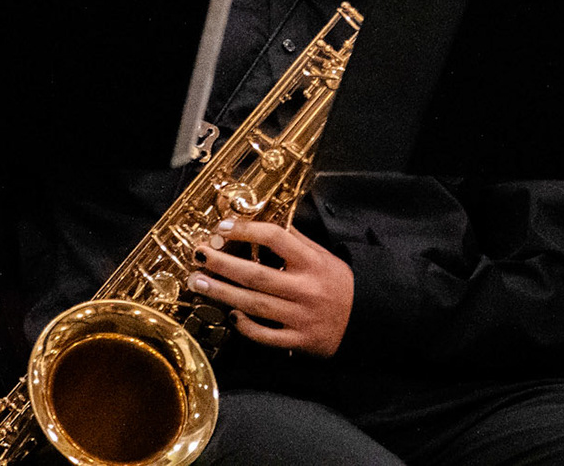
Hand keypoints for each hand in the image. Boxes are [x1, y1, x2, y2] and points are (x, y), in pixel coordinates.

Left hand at [187, 218, 353, 356]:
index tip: (222, 227)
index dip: (246, 230)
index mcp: (313, 262)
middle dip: (223, 264)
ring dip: (223, 292)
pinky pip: (266, 336)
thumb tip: (264, 223)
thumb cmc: (340, 284)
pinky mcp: (299, 341)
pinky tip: (230, 314)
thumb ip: (296, 241)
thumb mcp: (324, 256)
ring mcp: (301, 317)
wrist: (366, 320)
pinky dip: (246, 326)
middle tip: (198, 255)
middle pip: (257, 275)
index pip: (276, 238)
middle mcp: (306, 289)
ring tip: (198, 282)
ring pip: (255, 304)